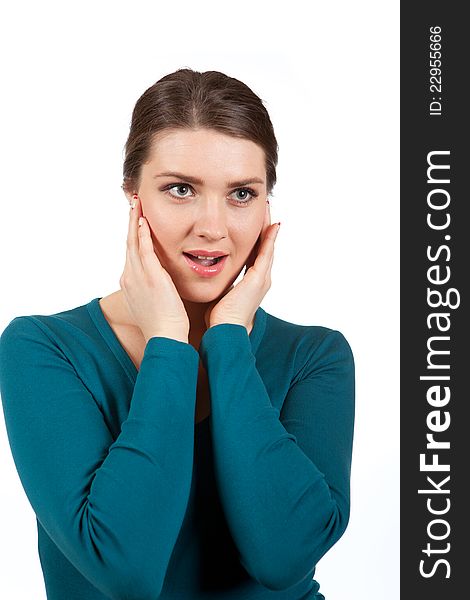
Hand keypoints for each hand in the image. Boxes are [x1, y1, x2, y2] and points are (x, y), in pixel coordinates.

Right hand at [119, 195, 189, 343]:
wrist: (165, 337)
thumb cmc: (165, 324)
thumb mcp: (155, 302)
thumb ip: (156, 288)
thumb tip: (162, 284)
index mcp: (131, 283)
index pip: (131, 252)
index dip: (133, 234)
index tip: (136, 220)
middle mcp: (130, 277)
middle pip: (128, 242)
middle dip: (131, 222)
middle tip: (133, 203)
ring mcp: (137, 277)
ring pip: (133, 242)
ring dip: (135, 221)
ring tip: (137, 203)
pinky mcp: (150, 278)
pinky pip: (143, 251)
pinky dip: (142, 235)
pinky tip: (144, 222)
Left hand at [204, 201, 279, 330]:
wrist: (225, 331)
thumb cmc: (219, 318)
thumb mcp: (220, 294)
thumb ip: (218, 283)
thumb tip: (205, 275)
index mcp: (251, 283)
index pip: (255, 254)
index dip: (256, 237)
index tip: (254, 221)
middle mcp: (261, 279)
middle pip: (265, 247)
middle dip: (264, 228)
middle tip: (264, 208)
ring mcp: (262, 279)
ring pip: (268, 247)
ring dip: (268, 227)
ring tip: (268, 209)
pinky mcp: (259, 279)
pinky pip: (267, 252)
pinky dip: (270, 238)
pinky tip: (271, 223)